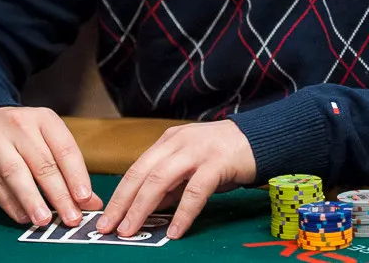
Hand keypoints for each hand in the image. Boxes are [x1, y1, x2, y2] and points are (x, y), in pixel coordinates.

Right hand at [0, 106, 103, 226]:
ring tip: (44, 220)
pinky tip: (22, 217)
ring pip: (17, 173)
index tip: (85, 199)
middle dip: (59, 194)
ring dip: (33, 200)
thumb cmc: (19, 137)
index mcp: (44, 119)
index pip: (65, 149)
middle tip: (71, 218)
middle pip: (43, 163)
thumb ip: (67, 170)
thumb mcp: (45, 142)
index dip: (76, 175)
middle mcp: (20, 125)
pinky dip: (10, 203)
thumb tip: (91, 202)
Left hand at [96, 120, 255, 239]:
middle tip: (109, 227)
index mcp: (169, 141)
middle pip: (141, 173)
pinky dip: (182, 212)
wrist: (262, 138)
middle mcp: (178, 142)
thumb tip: (147, 209)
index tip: (106, 217)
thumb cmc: (225, 154)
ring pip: (160, 179)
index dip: (119, 194)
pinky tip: (174, 230)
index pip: (136, 169)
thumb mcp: (192, 166)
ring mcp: (197, 151)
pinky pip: (194, 190)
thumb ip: (171, 184)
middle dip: (122, 202)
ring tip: (131, 230)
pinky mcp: (216, 162)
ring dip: (142, 207)